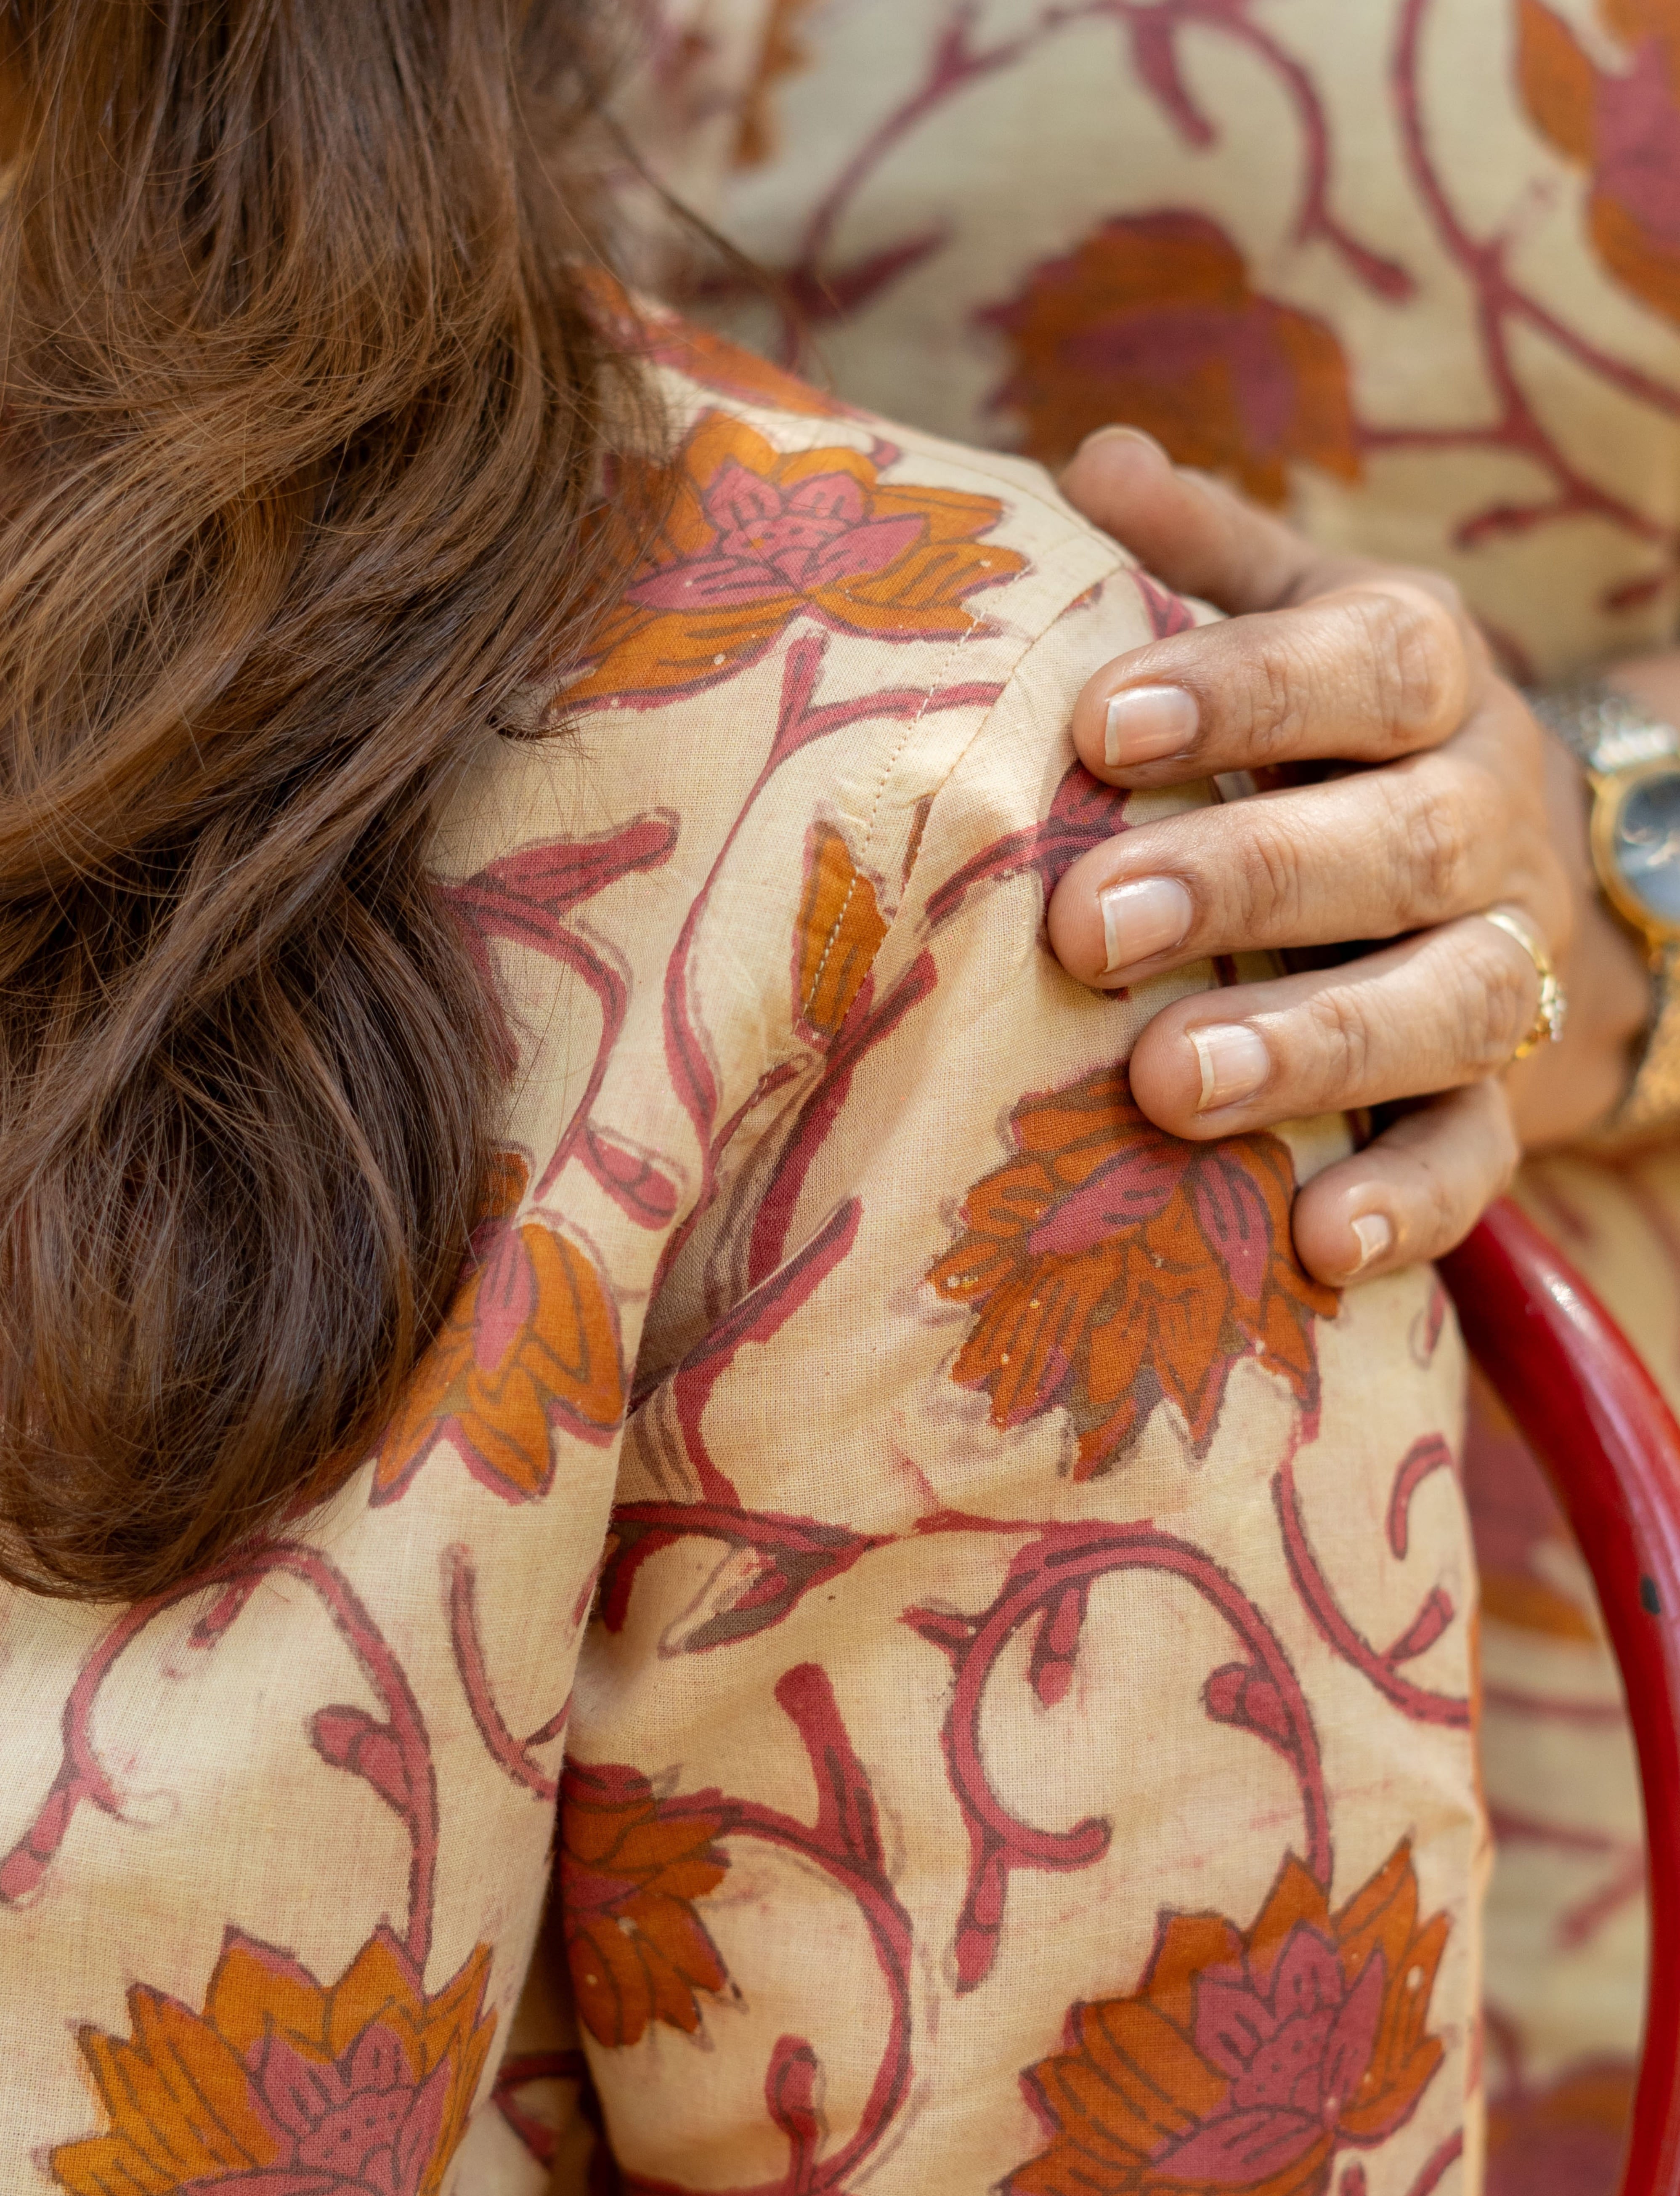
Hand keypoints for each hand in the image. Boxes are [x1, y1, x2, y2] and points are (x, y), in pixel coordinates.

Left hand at [1046, 428, 1650, 1285]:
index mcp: (1428, 682)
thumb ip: (1205, 556)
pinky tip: (1319, 1243)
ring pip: (1441, 1005)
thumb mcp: (1296, 625)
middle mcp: (1484, 821)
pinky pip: (1475, 1156)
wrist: (1511, 865)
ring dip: (1308, 1046)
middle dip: (1246, 881)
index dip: (1243, 694)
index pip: (1364, 667)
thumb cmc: (1342, 736)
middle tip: (1087, 926)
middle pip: (1397, 845)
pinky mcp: (1501, 1098)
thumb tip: (1092, 462)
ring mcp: (1504, 968)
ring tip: (1164, 1085)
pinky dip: (1408, 1204)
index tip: (1104, 728)